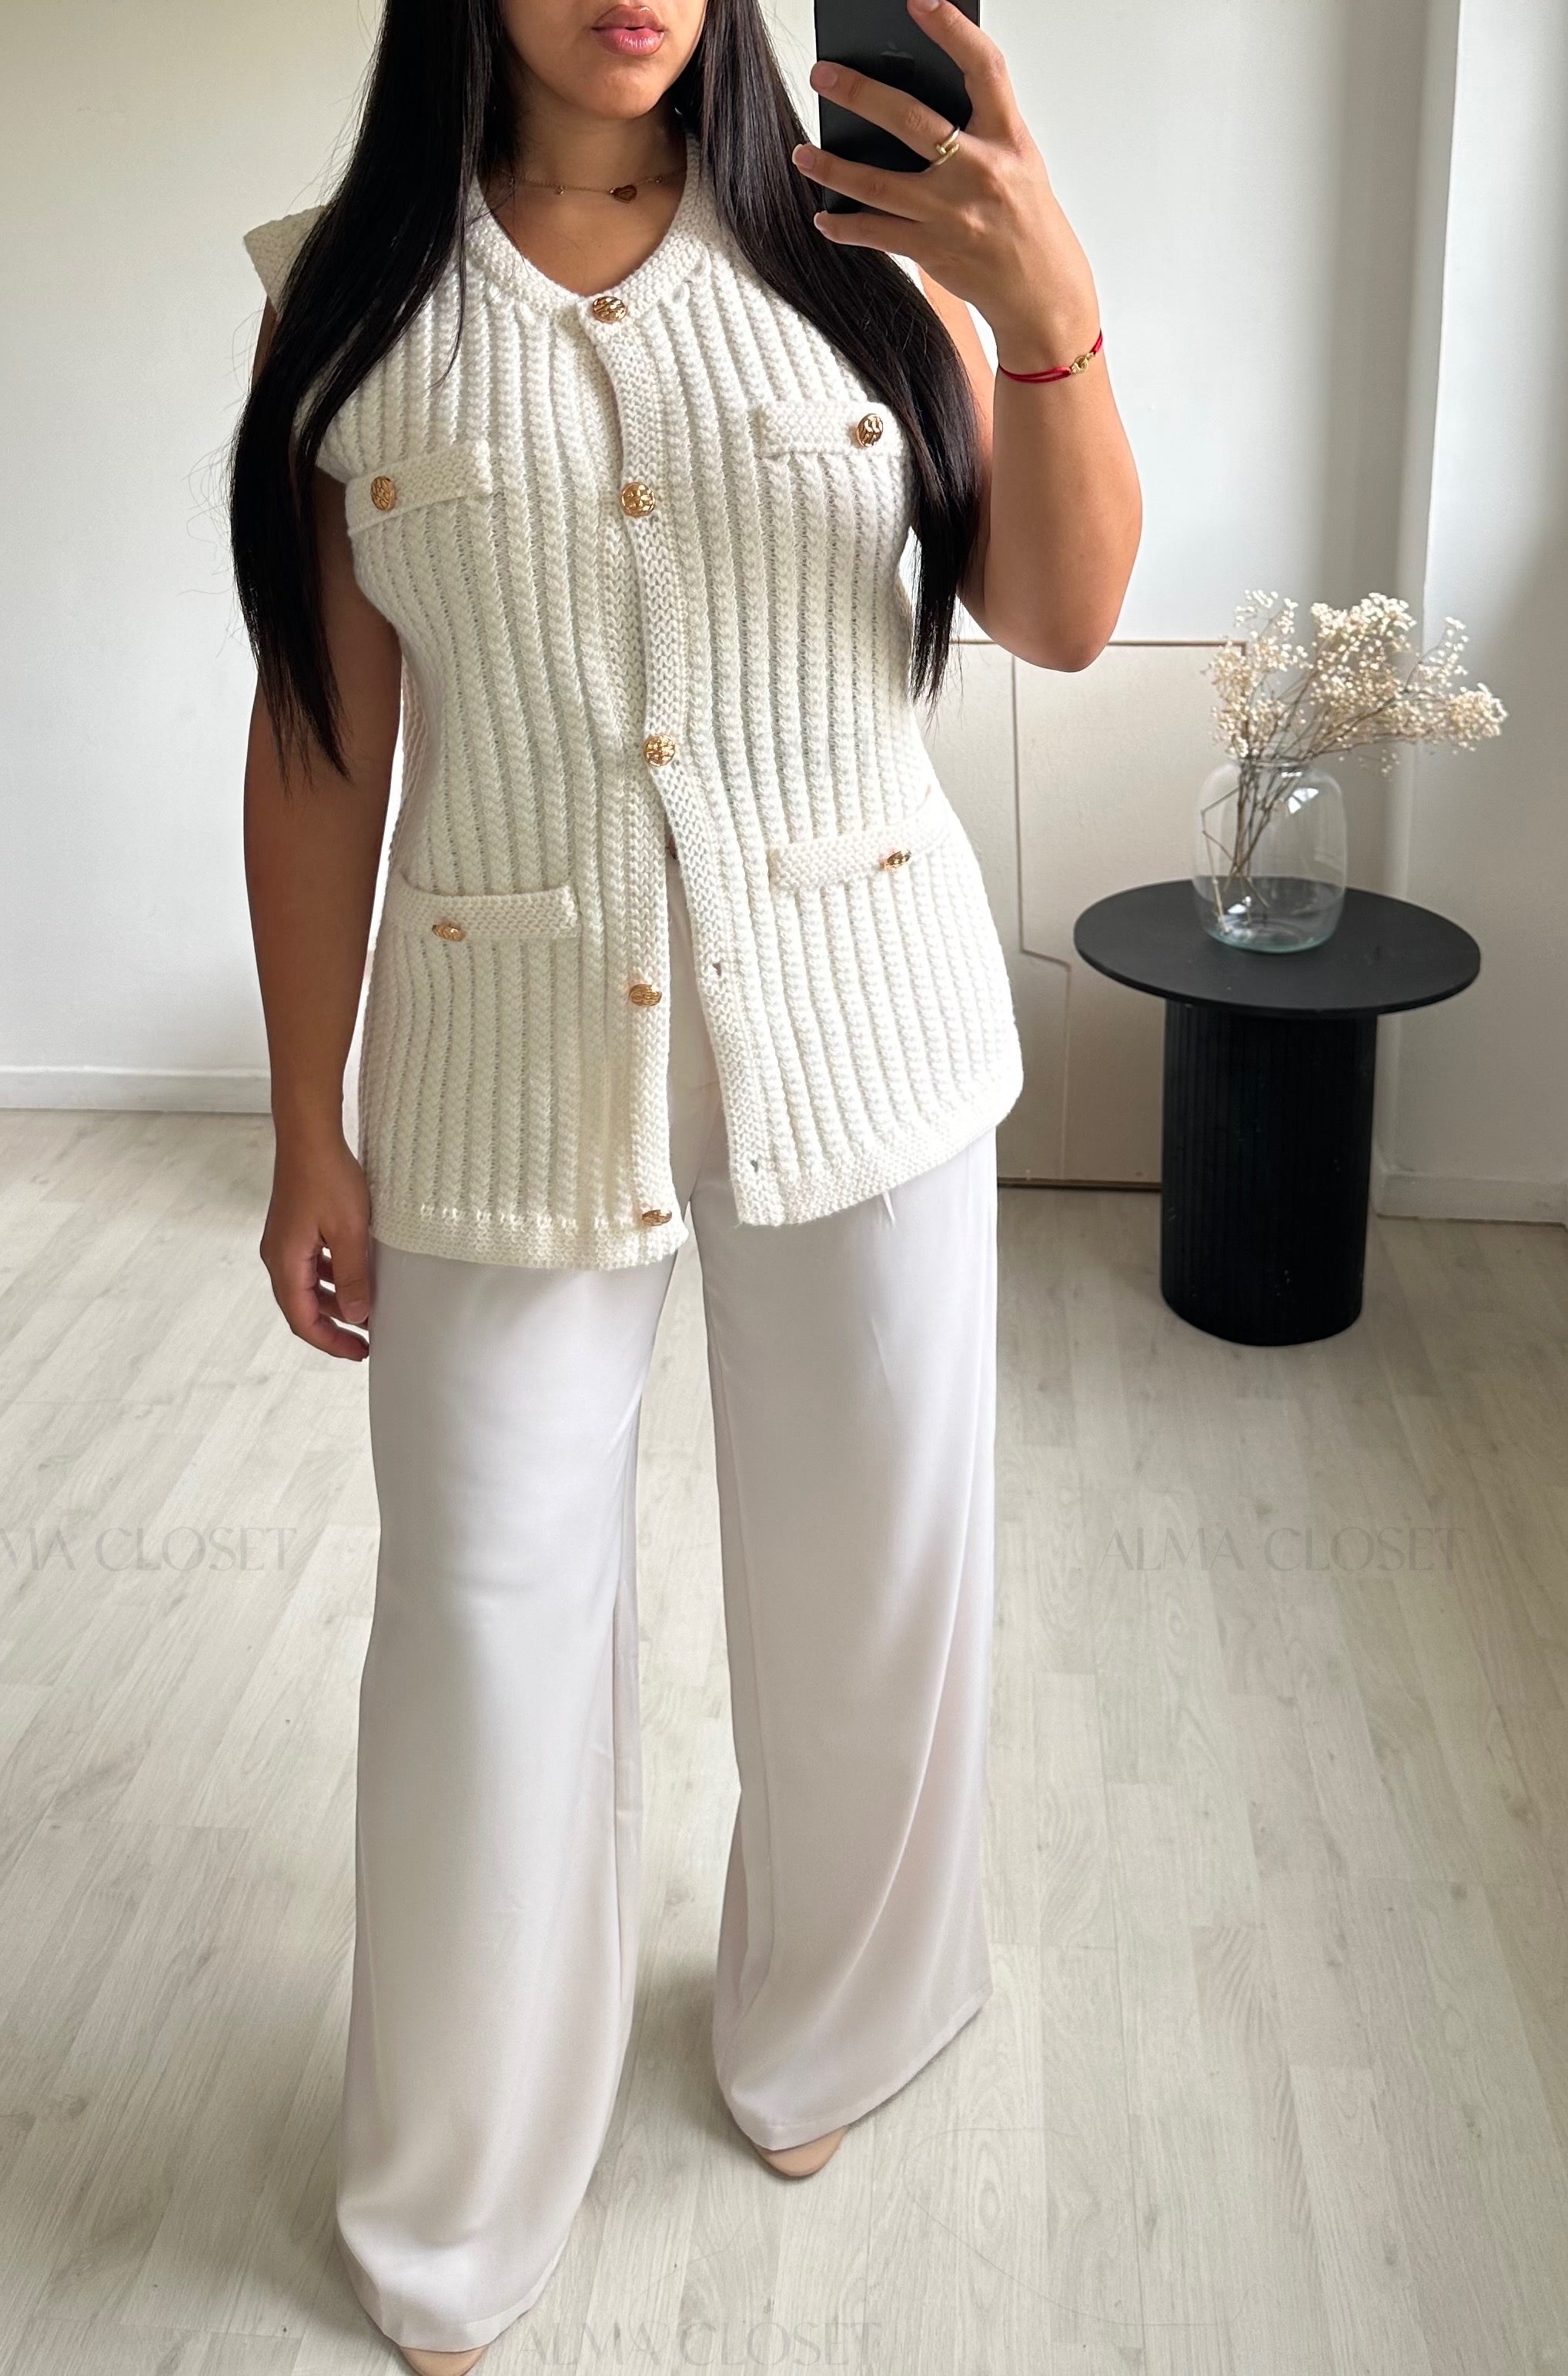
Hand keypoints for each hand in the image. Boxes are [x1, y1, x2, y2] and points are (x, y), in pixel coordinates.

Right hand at [260, 1131, 374, 1358]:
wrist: (308, 1133)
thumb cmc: (326, 1176)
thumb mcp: (350, 1231)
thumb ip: (354, 1276)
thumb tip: (357, 1316)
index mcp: (286, 1262)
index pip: (303, 1320)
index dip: (331, 1342)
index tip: (360, 1352)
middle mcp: (278, 1256)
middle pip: (302, 1307)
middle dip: (334, 1326)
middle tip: (366, 1339)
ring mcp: (284, 1241)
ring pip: (308, 1285)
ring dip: (334, 1301)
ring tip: (366, 1310)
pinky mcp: (294, 1227)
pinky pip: (311, 1264)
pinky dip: (332, 1276)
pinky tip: (355, 1274)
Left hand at [792, 0, 1100, 372]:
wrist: (1043, 296)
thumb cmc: (1027, 222)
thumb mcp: (1018, 163)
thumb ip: (976, 131)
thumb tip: (910, 106)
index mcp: (1009, 139)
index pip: (983, 68)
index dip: (951, 29)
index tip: (919, 1)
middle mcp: (981, 172)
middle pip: (912, 121)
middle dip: (861, 94)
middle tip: (823, 74)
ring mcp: (953, 214)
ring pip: (880, 184)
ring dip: (834, 167)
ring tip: (802, 154)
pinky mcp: (933, 251)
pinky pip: (877, 233)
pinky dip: (846, 226)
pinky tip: (824, 216)